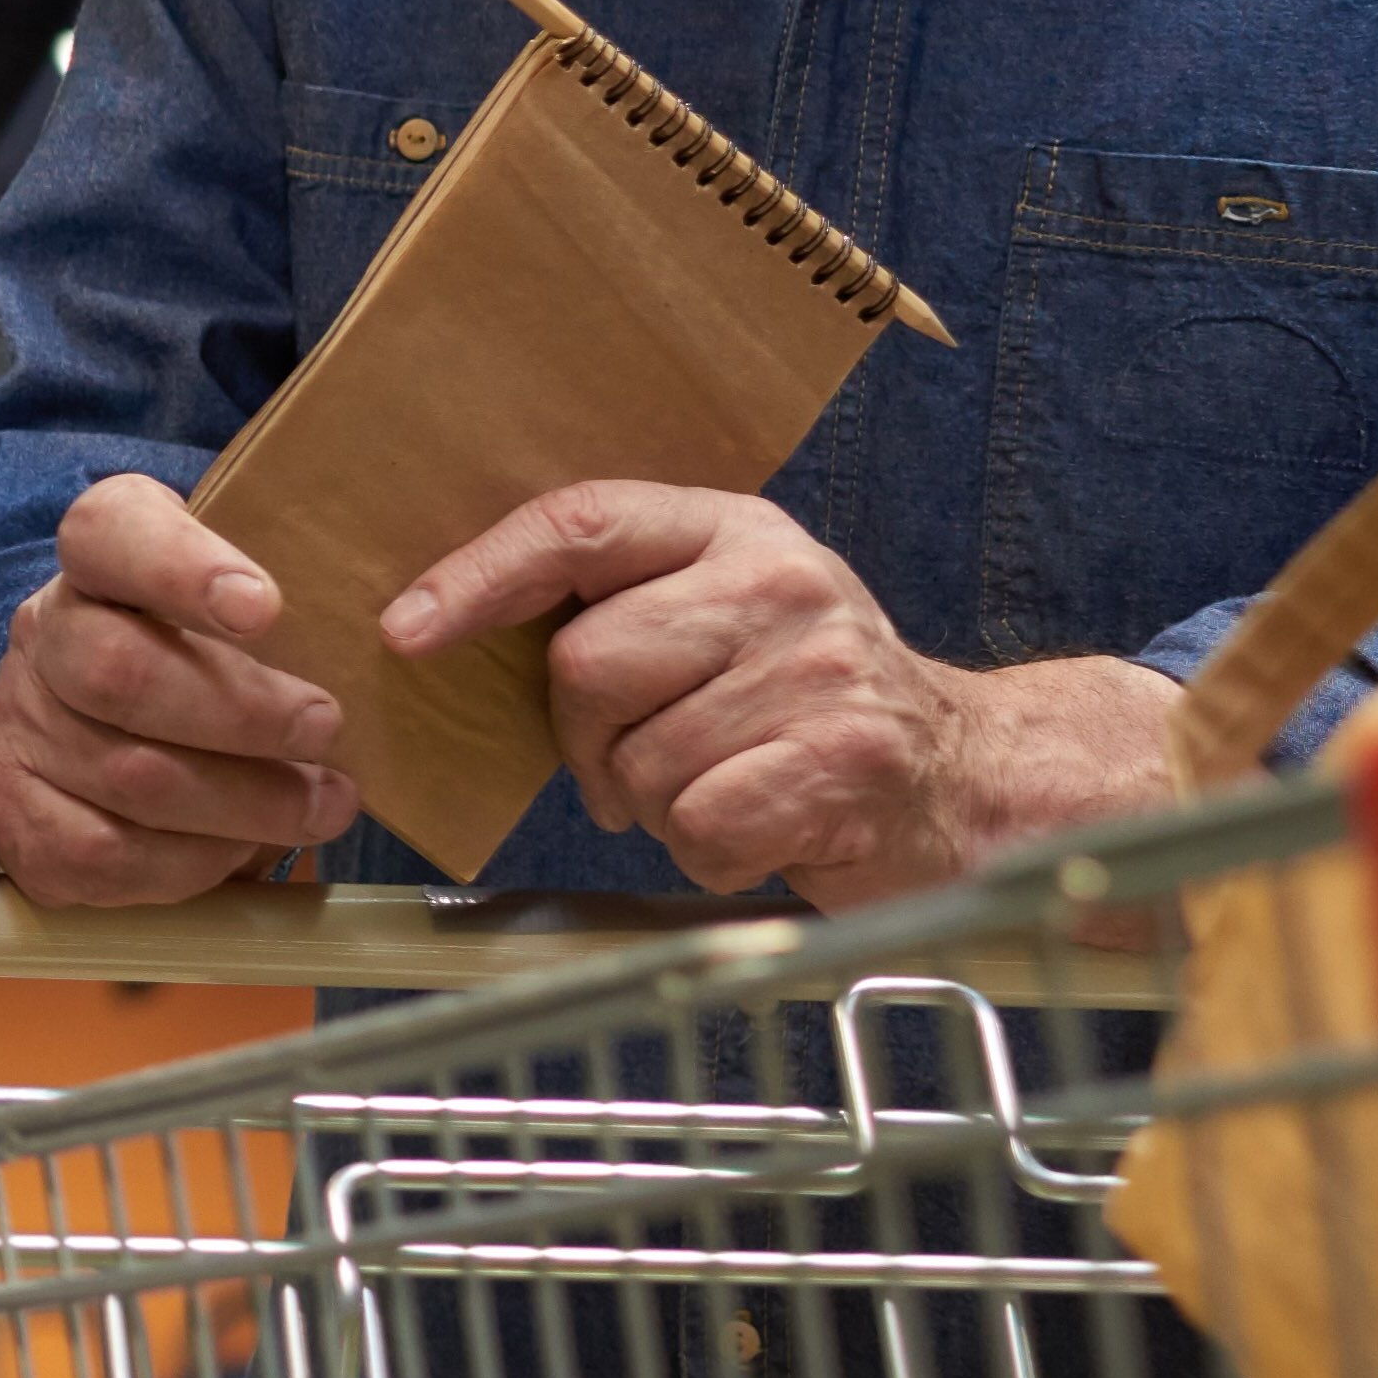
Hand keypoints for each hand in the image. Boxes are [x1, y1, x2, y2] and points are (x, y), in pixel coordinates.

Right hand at [0, 471, 355, 901]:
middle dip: (241, 714)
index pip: (108, 533)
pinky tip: (239, 850)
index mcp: (97, 559)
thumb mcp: (242, 594)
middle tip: (326, 727)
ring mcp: (20, 728)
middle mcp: (43, 635)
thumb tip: (417, 622)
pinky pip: (105, 853)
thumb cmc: (205, 651)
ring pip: (128, 775)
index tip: (265, 608)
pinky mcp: (15, 815)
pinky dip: (190, 862)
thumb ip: (298, 591)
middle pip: (116, 671)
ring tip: (325, 804)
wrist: (103, 722)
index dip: (181, 571)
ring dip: (246, 803)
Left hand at [383, 480, 1180, 905]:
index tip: (405, 630)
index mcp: (733, 530)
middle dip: (587, 740)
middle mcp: (782, 582)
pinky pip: (700, 826)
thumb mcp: (722, 617)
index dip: (479, 575)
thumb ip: (620, 604)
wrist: (972, 779)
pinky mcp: (849, 763)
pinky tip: (762, 830)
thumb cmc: (806, 706)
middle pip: (587, 664)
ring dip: (656, 804)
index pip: (580, 523)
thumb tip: (441, 628)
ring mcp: (824, 669)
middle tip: (639, 763)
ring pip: (641, 760)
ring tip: (725, 788)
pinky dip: (709, 854)